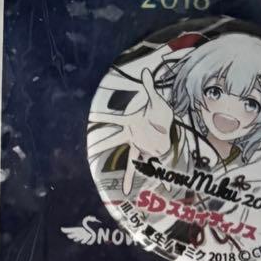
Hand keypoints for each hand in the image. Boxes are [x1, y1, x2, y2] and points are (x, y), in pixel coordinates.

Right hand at [90, 68, 173, 194]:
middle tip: (90, 148)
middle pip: (113, 140)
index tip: (92, 117)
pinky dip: (133, 178)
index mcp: (131, 122)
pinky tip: (128, 190)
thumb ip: (150, 88)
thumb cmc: (161, 113)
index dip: (103, 117)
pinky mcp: (145, 154)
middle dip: (101, 144)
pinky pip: (137, 167)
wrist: (170, 127)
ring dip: (114, 163)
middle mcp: (130, 135)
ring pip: (123, 157)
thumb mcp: (157, 101)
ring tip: (101, 175)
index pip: (114, 119)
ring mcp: (137, 146)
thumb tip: (145, 70)